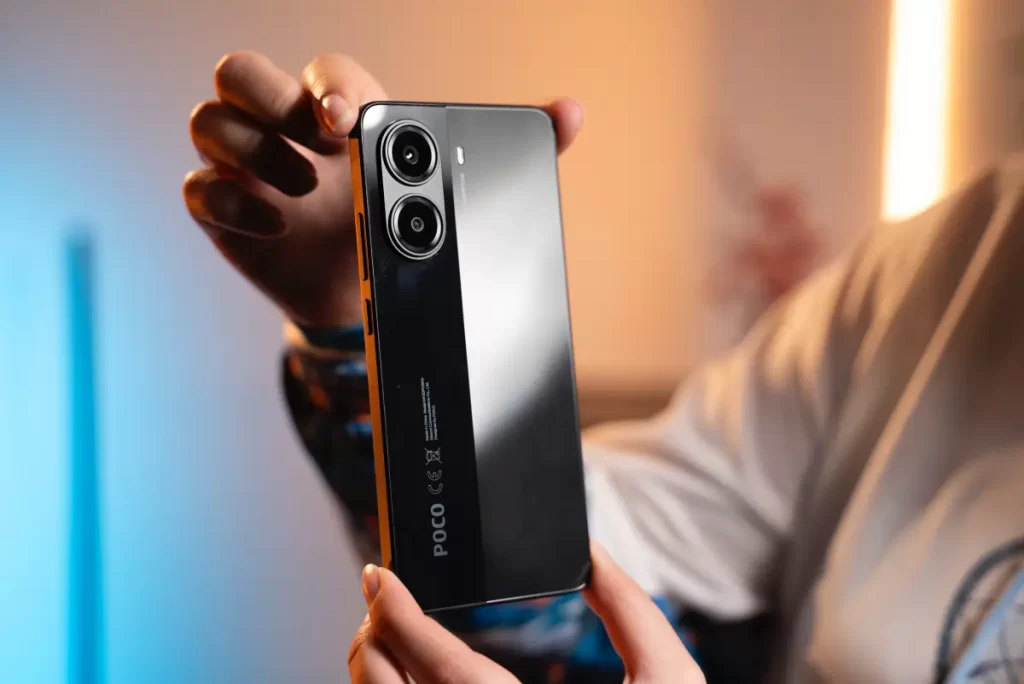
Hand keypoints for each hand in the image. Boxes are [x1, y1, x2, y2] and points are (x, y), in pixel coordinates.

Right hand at [184, 51, 584, 327]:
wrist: (366, 292)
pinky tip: (273, 225)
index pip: (322, 70)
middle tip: (312, 149)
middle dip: (267, 103)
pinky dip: (229, 204)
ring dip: (251, 154)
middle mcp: (288, 128)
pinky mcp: (227, 210)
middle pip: (238, 72)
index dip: (323, 85)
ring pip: (208, 122)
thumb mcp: (457, 188)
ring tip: (302, 192)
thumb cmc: (409, 226)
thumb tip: (572, 111)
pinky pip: (198, 189)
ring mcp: (252, 166)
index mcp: (345, 111)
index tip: (343, 121)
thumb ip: (516, 144)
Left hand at [348, 542, 704, 683]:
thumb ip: (632, 612)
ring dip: (379, 673)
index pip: (439, 665)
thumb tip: (595, 558)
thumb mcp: (671, 683)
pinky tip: (418, 681)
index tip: (379, 575)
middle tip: (382, 597)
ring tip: (395, 634)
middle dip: (373, 638)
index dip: (397, 612)